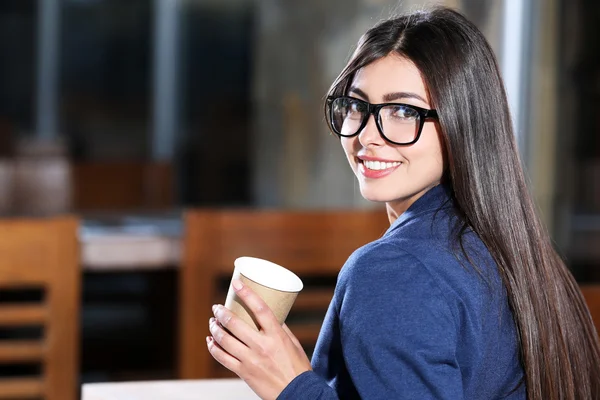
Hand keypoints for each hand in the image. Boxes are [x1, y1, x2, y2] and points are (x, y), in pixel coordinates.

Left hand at [207, 279, 311, 399]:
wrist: (297, 393)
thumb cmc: (298, 367)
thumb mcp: (293, 343)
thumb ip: (280, 328)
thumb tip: (270, 314)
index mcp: (276, 335)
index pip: (260, 308)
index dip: (246, 293)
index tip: (236, 283)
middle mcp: (262, 346)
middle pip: (235, 323)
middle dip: (222, 312)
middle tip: (217, 307)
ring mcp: (251, 360)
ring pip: (225, 340)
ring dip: (215, 328)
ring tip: (212, 322)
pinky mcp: (244, 372)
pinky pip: (223, 358)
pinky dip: (213, 348)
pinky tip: (210, 341)